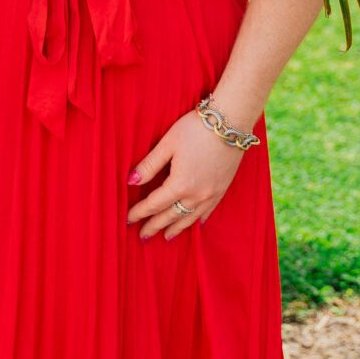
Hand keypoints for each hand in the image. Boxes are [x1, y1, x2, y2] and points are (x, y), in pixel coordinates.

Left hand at [125, 111, 246, 241]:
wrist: (231, 122)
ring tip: (166, 237)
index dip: (140, 213)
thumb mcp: (168, 143)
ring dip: (176, 228)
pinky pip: (208, 211)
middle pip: (171, 216)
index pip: (154, 204)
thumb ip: (149, 165)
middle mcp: (197, 195)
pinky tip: (194, 223)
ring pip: (190, 218)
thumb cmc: (196, 129)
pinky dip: (197, 219)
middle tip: (143, 236)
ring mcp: (212, 194)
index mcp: (180, 184)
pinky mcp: (223, 189)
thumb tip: (131, 181)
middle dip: (155, 226)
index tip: (128, 220)